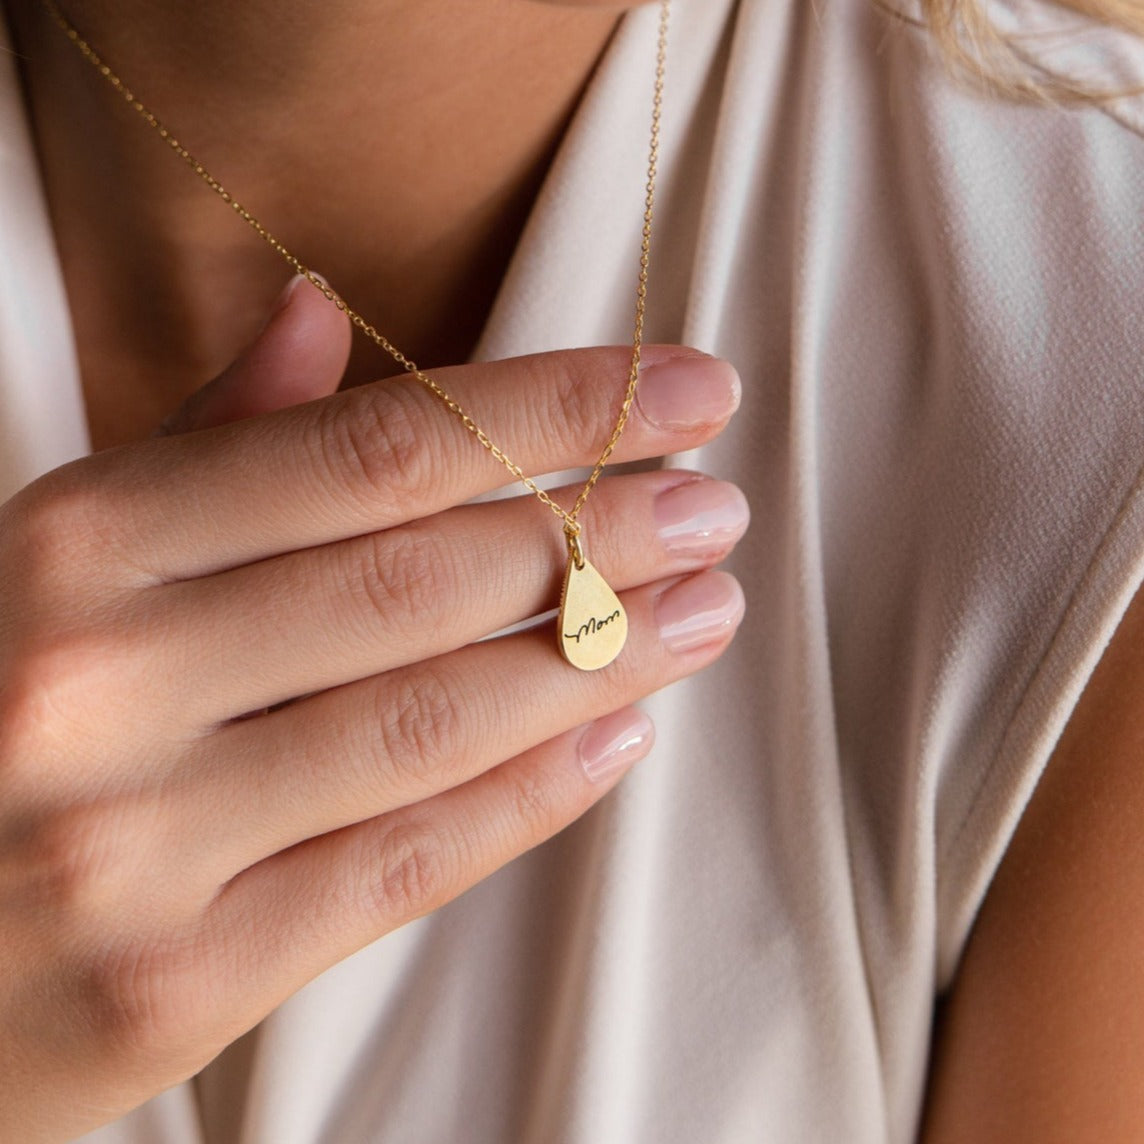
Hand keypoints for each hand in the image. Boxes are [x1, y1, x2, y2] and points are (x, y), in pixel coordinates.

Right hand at [0, 281, 746, 1140]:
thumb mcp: (68, 555)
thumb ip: (206, 443)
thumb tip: (325, 312)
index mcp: (77, 548)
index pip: (375, 451)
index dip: (551, 410)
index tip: (680, 390)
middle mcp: (98, 685)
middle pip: (421, 581)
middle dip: (601, 533)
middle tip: (712, 505)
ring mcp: (130, 844)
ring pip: (429, 723)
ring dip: (596, 658)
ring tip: (700, 610)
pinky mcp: (173, 982)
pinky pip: (394, 869)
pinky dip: (526, 800)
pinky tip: (618, 735)